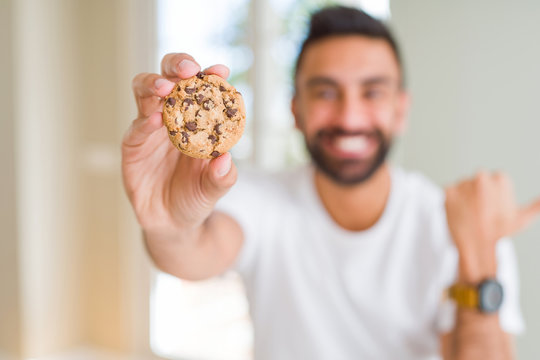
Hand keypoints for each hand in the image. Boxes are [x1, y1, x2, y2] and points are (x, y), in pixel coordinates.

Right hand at [122, 53, 236, 234]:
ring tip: (166, 88)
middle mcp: (172, 117)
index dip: (211, 76)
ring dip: (154, 84)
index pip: (201, 89)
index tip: (221, 71)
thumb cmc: (196, 197)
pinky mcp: (132, 145)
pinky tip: (156, 120)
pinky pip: (136, 128)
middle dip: (177, 65)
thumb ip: (222, 177)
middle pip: (168, 78)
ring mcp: (149, 129)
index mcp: (196, 119)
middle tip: (188, 69)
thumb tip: (226, 160)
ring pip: (145, 93)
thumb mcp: (214, 189)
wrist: (172, 222)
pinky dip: (145, 121)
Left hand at [445, 171, 539, 281]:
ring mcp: (464, 183)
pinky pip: (449, 193)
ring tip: (470, 214)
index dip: (490, 196)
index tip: (490, 208)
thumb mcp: (522, 218)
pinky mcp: (448, 191)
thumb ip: (536, 207)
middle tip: (479, 212)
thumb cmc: (500, 232)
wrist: (478, 245)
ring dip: (464, 198)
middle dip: (477, 195)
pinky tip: (459, 213)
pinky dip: (452, 202)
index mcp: (500, 178)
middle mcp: (482, 176)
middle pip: (476, 182)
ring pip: (462, 188)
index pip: (491, 181)